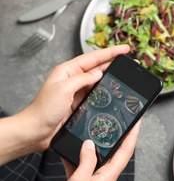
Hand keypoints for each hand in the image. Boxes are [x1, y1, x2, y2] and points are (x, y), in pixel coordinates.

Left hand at [0, 45, 129, 162]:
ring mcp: (78, 92)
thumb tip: (98, 73)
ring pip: (99, 81)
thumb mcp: (63, 89)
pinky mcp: (80, 103)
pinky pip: (97, 94)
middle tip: (130, 62)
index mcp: (67, 71)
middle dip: (115, 63)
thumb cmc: (43, 110)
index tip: (124, 49)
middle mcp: (73, 79)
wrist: (37, 131)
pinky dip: (106, 92)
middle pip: (98, 67)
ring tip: (125, 75)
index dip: (110, 52)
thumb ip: (82, 79)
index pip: (93, 58)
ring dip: (112, 78)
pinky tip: (114, 92)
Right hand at [32, 120, 140, 180]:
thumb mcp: (79, 180)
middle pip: (115, 153)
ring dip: (96, 146)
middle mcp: (104, 177)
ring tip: (95, 131)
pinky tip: (70, 151)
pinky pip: (83, 166)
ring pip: (97, 158)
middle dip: (118, 137)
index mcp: (109, 176)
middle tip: (119, 122)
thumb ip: (86, 160)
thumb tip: (89, 144)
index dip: (132, 136)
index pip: (126, 151)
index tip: (137, 123)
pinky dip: (77, 158)